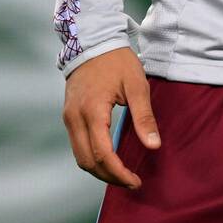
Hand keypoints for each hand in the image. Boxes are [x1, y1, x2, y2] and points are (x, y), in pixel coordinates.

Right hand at [62, 47, 160, 189]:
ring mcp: (69, 118)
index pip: (103, 154)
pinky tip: (109, 157)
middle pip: (87, 162)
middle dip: (109, 176)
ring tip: (121, 173)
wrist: (92, 41)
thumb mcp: (137, 85)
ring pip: (79, 157)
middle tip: (131, 181)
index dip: (119, 173)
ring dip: (99, 170)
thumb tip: (154, 146)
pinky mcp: (68, 115)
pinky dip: (92, 157)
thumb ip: (144, 117)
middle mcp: (75, 118)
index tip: (136, 181)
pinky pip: (77, 145)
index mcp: (92, 112)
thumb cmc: (117, 61)